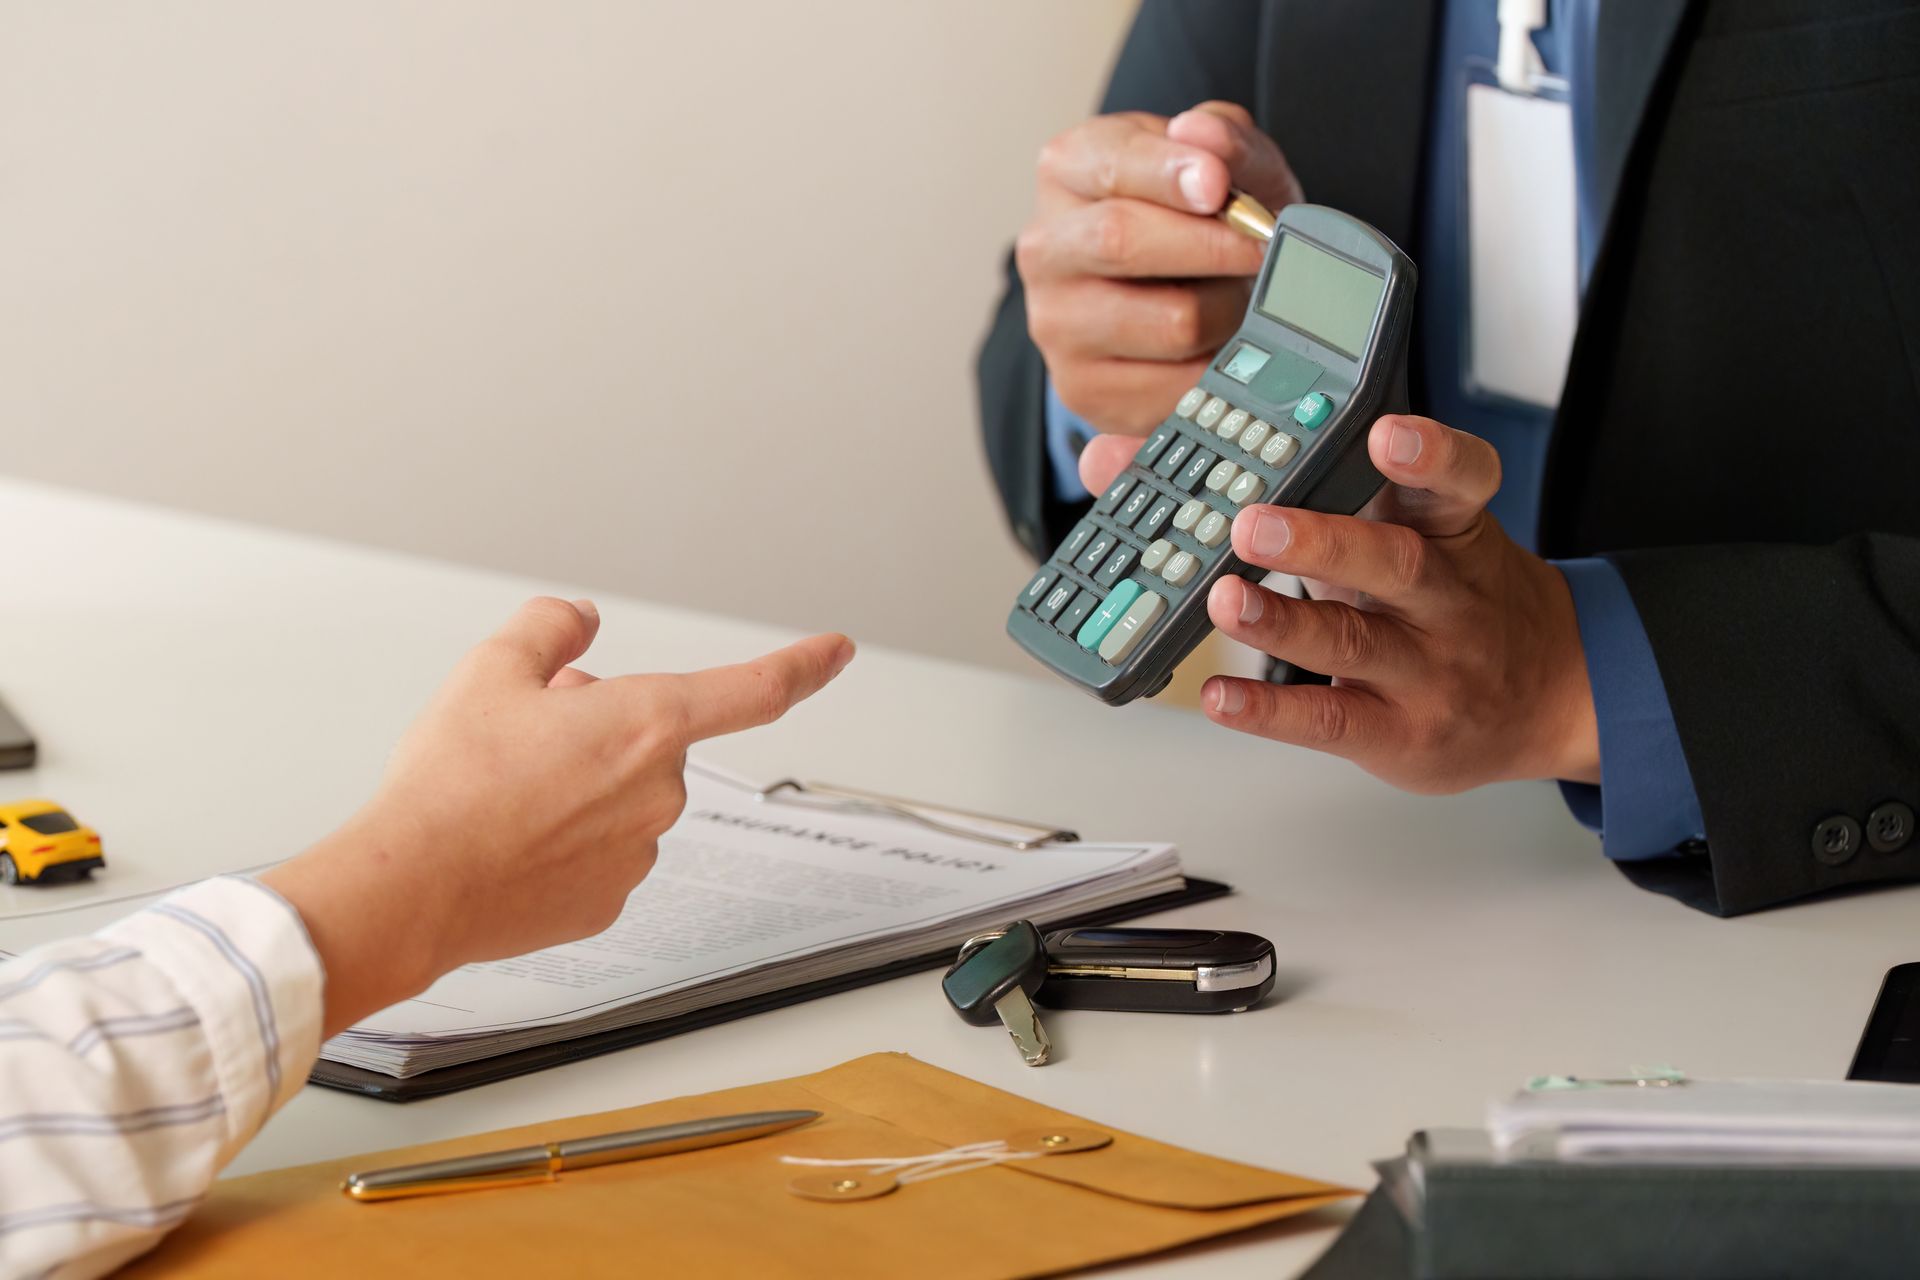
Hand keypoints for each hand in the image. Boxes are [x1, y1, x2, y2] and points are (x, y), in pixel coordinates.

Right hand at [263, 598, 853, 1034]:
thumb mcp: (492, 669)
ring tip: (504, 794)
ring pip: (622, 799)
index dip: (803, 665)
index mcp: (647, 725)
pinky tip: (511, 842)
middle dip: (602, 727)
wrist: (411, 888)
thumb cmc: (451, 785)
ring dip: (583, 785)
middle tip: (527, 732)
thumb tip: (579, 620)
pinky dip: (564, 842)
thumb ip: (549, 627)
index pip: (756, 690)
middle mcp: (658, 793)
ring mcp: (638, 855)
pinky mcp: (607, 903)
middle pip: (649, 741)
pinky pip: (598, 853)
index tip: (836, 652)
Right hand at [1017, 101, 1302, 434]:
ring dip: (1228, 309)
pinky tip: (1222, 345)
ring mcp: (1057, 325)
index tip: (1218, 186)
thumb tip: (1202, 135)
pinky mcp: (1084, 388)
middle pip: (1121, 241)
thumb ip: (1222, 140)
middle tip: (1266, 248)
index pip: (1113, 166)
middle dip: (1212, 245)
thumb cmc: (1187, 221)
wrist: (1159, 300)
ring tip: (1239, 297)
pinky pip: (1179, 385)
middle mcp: (1046, 249)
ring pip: (1169, 321)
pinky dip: (1219, 366)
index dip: (1172, 174)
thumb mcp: (1217, 166)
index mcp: (1068, 171)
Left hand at [1079, 418, 1598, 793]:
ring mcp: (1426, 666)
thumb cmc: (1441, 595)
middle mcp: (1444, 594)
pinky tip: (1220, 697)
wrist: (1547, 691)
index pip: (1459, 480)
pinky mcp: (1400, 731)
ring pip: (1357, 638)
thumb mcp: (1385, 526)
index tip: (1385, 431)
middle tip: (1251, 520)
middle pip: (1394, 558)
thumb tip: (1116, 458)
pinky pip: (1332, 718)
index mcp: (1447, 528)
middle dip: (1321, 538)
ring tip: (1223, 598)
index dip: (1430, 455)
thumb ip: (1273, 486)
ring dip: (1284, 619)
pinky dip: (1270, 710)